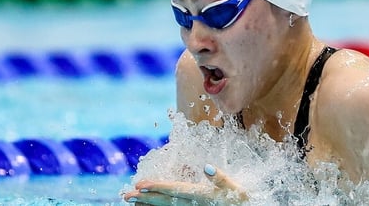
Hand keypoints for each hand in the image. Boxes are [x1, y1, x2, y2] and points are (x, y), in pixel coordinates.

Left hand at [123, 164, 247, 204]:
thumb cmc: (242, 202)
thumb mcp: (237, 189)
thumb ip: (222, 179)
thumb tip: (207, 166)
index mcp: (203, 196)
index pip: (176, 191)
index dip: (158, 188)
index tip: (141, 185)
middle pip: (166, 202)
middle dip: (146, 199)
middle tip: (127, 196)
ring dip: (148, 205)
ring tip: (132, 201)